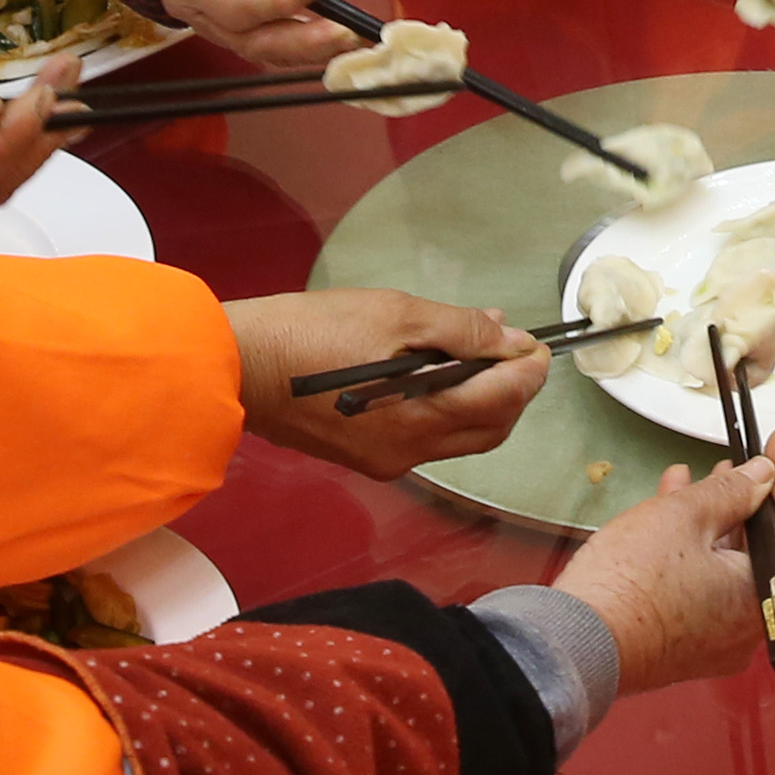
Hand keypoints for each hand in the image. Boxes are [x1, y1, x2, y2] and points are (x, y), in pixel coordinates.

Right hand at [157, 0, 352, 69]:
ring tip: (348, 40)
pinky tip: (336, 42)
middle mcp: (197, 10)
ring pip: (261, 49)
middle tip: (344, 33)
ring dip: (308, 50)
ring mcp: (216, 25)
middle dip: (300, 41)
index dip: (277, 1)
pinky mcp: (238, 29)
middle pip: (248, 40)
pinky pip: (270, 45)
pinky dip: (304, 47)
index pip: (232, 3)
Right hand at [228, 288, 547, 476]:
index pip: (504, 401)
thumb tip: (508, 339)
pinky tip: (436, 372)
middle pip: (491, 430)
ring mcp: (387, 460)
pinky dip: (445, 408)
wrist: (237, 366)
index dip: (530, 371)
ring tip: (477, 353)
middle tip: (514, 351)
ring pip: (461, 438)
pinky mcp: (365, 457)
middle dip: (513, 392)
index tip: (538, 345)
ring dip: (482, 401)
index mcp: (422, 417)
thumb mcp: (394, 313)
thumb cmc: (311, 332)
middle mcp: (411, 451)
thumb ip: (460, 330)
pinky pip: (426, 438)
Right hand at [552, 435, 774, 694]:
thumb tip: (761, 478)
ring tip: (694, 479)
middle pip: (758, 549)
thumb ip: (732, 491)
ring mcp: (714, 640)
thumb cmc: (629, 586)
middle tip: (739, 460)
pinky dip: (691, 549)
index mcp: (761, 598)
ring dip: (712, 518)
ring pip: (725, 566)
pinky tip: (669, 512)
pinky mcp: (681, 643)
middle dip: (745, 498)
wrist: (576, 642)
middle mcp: (746, 627)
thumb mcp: (684, 515)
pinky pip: (700, 586)